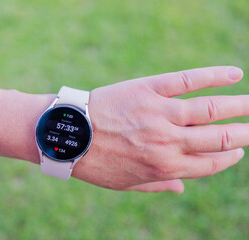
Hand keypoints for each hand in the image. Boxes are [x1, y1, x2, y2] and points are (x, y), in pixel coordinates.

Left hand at [72, 66, 244, 192]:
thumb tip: (181, 189)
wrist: (68, 135)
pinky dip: (214, 76)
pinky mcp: (148, 90)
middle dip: (243, 133)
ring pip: (210, 109)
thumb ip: (157, 186)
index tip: (238, 149)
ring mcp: (159, 114)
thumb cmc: (96, 162)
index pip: (210, 163)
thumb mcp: (125, 183)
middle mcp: (167, 142)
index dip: (229, 157)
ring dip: (239, 106)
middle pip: (218, 137)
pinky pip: (188, 80)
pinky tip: (234, 73)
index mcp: (164, 167)